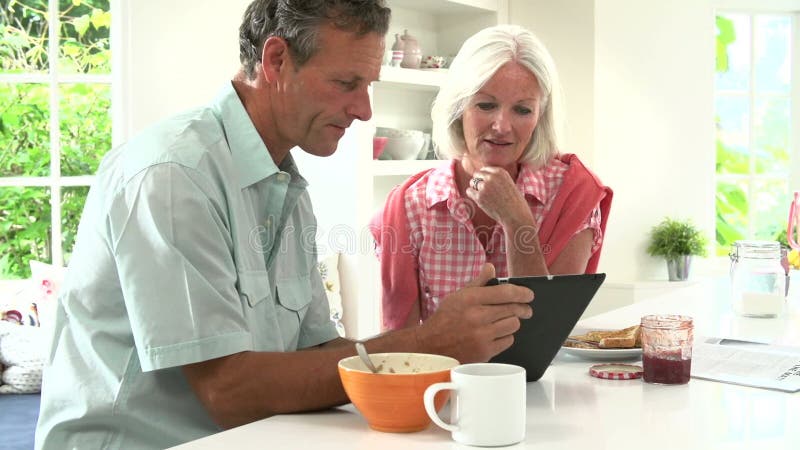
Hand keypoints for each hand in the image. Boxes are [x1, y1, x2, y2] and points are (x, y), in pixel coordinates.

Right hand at [416, 263, 533, 362]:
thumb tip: (490, 267)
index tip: (529, 295)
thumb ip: (477, 282)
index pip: (505, 292)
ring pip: (513, 325)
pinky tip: (497, 334)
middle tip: (526, 309)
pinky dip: (506, 337)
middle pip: (513, 309)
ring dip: (512, 322)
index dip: (522, 293)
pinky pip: (508, 341)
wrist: (431, 346)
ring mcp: (482, 335)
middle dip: (523, 308)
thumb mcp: (457, 296)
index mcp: (471, 299)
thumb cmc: (444, 319)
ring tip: (506, 321)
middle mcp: (477, 316)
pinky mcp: (485, 351)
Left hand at [466, 166, 533, 228]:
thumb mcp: (508, 183)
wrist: (516, 215)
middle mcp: (492, 177)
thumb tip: (479, 176)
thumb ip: (496, 178)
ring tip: (485, 197)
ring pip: (472, 182)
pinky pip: (469, 191)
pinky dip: (472, 196)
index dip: (485, 178)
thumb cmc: (513, 201)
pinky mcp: (479, 197)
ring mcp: (485, 186)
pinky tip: (480, 201)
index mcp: (500, 172)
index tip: (489, 186)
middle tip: (485, 192)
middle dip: (479, 182)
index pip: (485, 170)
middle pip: (477, 174)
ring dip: (476, 189)